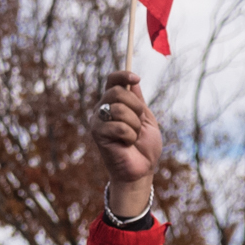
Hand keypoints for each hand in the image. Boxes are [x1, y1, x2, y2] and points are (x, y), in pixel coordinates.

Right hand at [92, 72, 161, 218]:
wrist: (142, 169)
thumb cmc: (145, 146)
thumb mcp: (147, 119)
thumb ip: (138, 101)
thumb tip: (133, 80)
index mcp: (115, 103)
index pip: (112, 81)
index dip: (123, 75)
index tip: (136, 78)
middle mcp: (103, 108)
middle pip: (117, 92)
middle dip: (136, 108)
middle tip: (139, 124)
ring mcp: (98, 120)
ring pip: (119, 109)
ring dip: (134, 125)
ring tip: (133, 137)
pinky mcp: (97, 133)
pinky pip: (119, 126)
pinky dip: (130, 136)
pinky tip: (126, 144)